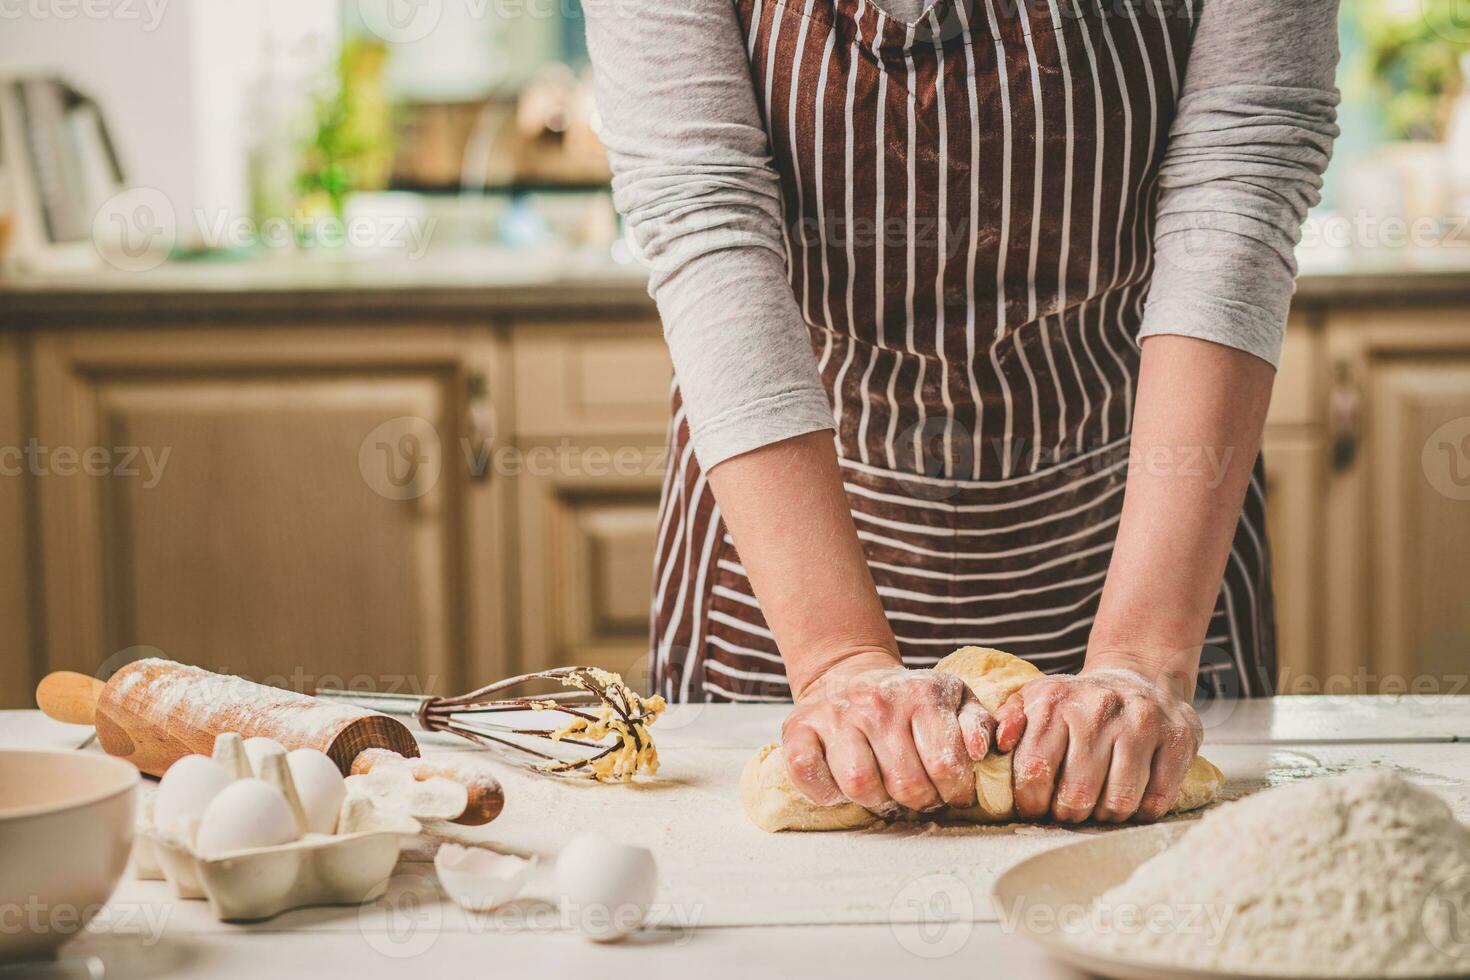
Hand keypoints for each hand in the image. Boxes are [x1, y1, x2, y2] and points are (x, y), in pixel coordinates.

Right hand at [781, 651, 995, 814]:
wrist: (849, 673)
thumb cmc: (909, 699)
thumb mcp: (955, 699)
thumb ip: (978, 724)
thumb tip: (978, 751)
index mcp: (921, 694)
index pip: (946, 766)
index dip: (955, 792)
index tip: (952, 793)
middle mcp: (877, 703)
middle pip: (905, 785)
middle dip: (919, 801)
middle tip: (919, 796)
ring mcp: (835, 715)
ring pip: (859, 785)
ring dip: (876, 801)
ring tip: (884, 791)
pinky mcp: (798, 728)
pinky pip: (809, 775)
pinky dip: (827, 792)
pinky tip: (843, 785)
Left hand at [993, 659, 1201, 823]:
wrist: (1138, 676)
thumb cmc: (1077, 703)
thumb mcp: (1035, 700)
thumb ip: (1006, 721)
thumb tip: (992, 746)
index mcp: (1056, 701)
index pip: (1034, 772)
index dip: (1032, 803)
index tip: (1037, 808)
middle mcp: (1100, 708)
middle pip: (1076, 795)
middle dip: (1068, 815)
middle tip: (1069, 811)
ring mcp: (1142, 722)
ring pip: (1119, 802)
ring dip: (1105, 817)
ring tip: (1098, 807)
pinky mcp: (1179, 737)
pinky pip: (1157, 799)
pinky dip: (1141, 812)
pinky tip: (1131, 800)